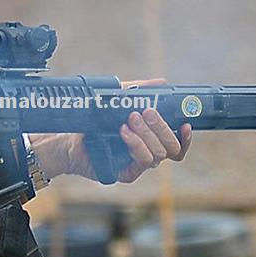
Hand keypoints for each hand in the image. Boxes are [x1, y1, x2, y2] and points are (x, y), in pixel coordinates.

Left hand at [30, 78, 191, 183]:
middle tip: (146, 112)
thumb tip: (162, 83)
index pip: (178, 143)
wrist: (69, 138)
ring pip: (158, 154)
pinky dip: (136, 144)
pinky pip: (142, 161)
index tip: (185, 123)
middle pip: (172, 147)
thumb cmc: (95, 121)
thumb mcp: (118, 99)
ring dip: (147, 134)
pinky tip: (124, 132)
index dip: (186, 137)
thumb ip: (139, 91)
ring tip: (130, 119)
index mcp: (152, 139)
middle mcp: (148, 153)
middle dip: (162, 127)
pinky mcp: (127, 173)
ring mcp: (138, 165)